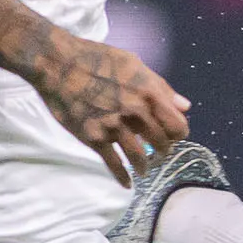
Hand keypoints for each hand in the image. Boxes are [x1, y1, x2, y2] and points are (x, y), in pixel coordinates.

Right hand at [31, 33, 190, 184]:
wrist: (57, 62)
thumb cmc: (97, 58)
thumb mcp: (135, 64)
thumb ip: (162, 88)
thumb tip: (185, 106)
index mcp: (149, 93)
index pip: (178, 126)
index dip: (178, 134)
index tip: (172, 137)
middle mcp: (135, 112)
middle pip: (161, 144)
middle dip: (162, 152)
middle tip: (158, 154)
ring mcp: (114, 126)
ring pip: (139, 158)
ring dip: (144, 167)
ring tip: (144, 170)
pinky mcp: (93, 137)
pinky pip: (113, 164)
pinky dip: (122, 177)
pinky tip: (127, 184)